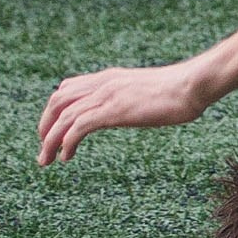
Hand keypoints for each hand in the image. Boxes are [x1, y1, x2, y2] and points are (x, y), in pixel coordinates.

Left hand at [38, 61, 208, 163]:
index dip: (53, 111)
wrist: (192, 84)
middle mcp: (103, 83)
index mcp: (110, 78)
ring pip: (63, 116)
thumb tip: (134, 109)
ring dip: (50, 141)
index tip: (52, 131)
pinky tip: (67, 157)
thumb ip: (132, 97)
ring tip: (47, 160)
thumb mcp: (147, 91)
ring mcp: (108, 95)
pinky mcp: (114, 110)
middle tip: (44, 150)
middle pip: (57, 101)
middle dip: (44, 126)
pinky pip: (79, 127)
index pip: (67, 88)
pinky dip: (67, 143)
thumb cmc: (179, 91)